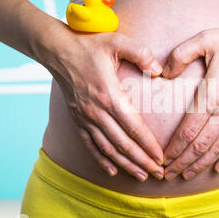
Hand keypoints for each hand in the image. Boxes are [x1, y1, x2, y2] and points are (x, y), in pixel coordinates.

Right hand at [47, 30, 164, 181]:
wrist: (57, 50)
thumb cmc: (89, 44)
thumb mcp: (117, 42)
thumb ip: (141, 53)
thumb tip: (159, 71)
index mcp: (109, 95)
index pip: (133, 127)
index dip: (148, 145)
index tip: (161, 158)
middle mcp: (96, 112)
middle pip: (123, 144)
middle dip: (142, 161)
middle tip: (158, 174)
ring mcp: (85, 118)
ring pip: (108, 149)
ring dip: (126, 164)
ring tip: (142, 176)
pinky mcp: (77, 119)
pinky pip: (90, 145)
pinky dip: (102, 160)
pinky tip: (113, 171)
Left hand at [162, 22, 218, 180]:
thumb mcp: (205, 39)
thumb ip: (179, 55)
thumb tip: (163, 73)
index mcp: (212, 95)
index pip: (188, 131)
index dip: (174, 149)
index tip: (162, 159)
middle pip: (200, 146)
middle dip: (182, 163)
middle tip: (168, 175)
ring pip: (218, 149)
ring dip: (200, 165)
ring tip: (186, 176)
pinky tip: (218, 168)